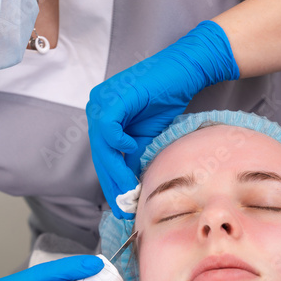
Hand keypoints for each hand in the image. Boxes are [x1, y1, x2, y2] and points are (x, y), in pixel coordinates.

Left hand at [87, 20, 238, 218]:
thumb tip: (130, 191)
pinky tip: (131, 149)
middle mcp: (97, 109)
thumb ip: (134, 161)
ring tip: (129, 190)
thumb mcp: (145, 140)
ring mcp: (102, 101)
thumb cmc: (165, 103)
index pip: (103, 158)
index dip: (111, 184)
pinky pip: (108, 126)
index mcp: (102, 119)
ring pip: (102, 145)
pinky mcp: (113, 96)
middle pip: (100, 154)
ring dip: (116, 170)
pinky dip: (118, 142)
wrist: (183, 74)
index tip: (121, 207)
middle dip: (112, 183)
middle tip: (124, 206)